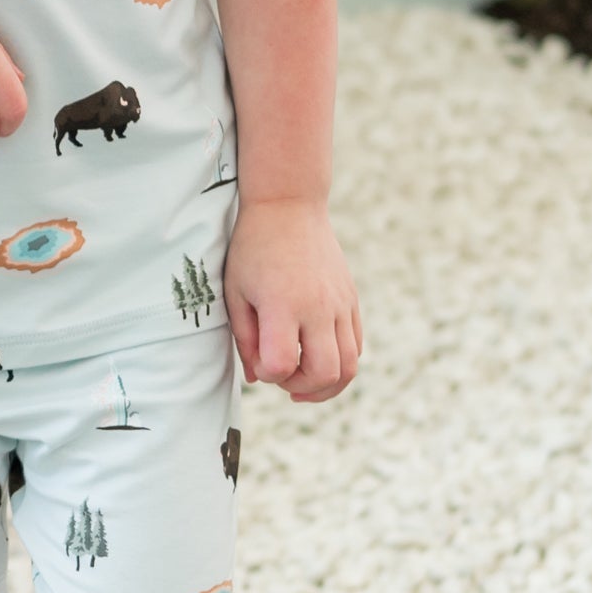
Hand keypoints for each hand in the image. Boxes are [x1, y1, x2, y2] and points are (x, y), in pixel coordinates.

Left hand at [225, 195, 359, 400]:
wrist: (289, 205)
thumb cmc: (254, 248)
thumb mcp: (235, 291)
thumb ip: (245, 338)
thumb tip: (257, 377)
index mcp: (284, 305)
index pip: (283, 364)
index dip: (268, 374)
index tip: (258, 360)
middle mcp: (318, 307)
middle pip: (325, 373)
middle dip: (301, 387)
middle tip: (282, 377)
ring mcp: (340, 304)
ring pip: (349, 366)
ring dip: (326, 385)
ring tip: (303, 381)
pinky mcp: (351, 301)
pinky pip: (356, 346)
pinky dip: (340, 363)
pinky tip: (317, 357)